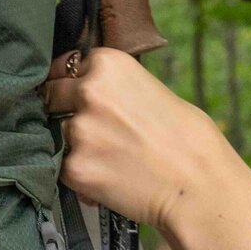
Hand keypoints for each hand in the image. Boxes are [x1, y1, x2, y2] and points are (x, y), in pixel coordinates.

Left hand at [42, 47, 237, 232]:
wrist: (199, 185)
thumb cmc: (187, 140)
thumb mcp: (151, 90)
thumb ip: (114, 88)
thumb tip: (87, 93)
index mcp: (108, 64)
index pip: (65, 66)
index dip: (70, 83)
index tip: (74, 95)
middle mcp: (89, 91)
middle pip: (51, 96)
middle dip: (62, 111)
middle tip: (91, 129)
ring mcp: (79, 131)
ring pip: (56, 134)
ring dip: (73, 146)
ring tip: (110, 159)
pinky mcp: (75, 168)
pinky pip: (63, 169)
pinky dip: (80, 176)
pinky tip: (109, 180)